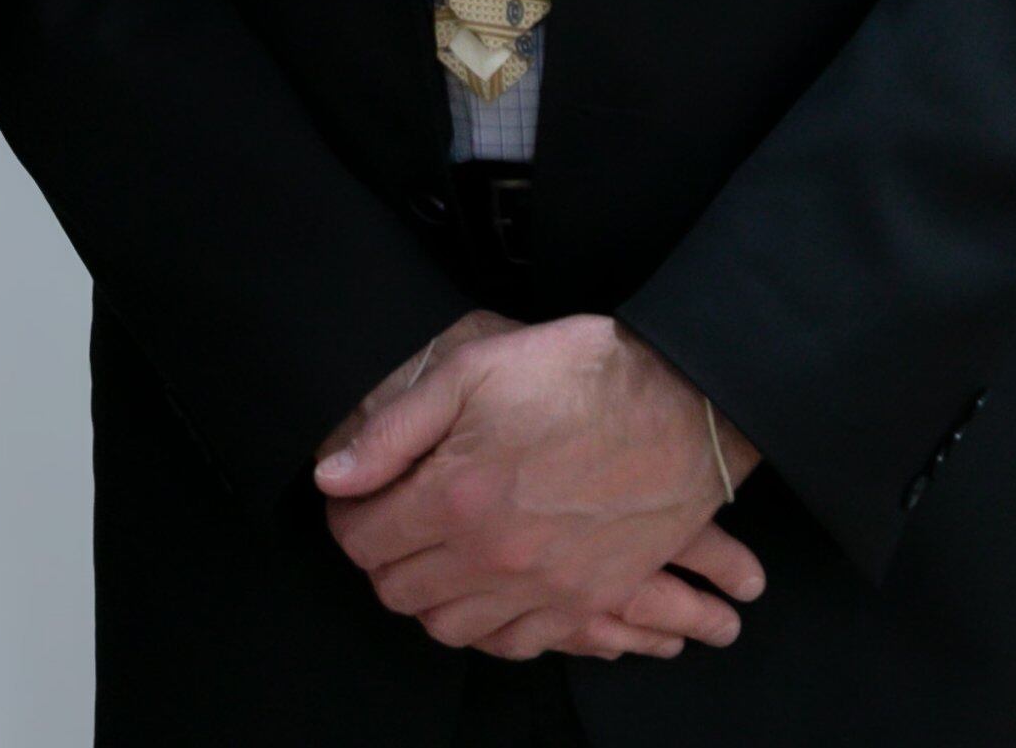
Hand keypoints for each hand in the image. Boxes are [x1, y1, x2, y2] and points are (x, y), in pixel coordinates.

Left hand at [314, 310, 767, 662]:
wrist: (683, 403)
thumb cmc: (576, 375)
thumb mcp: (472, 370)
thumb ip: (391, 429)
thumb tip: (331, 477)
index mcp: (455, 496)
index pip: (360, 539)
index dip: (348, 513)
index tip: (358, 492)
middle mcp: (492, 556)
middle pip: (396, 589)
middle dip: (382, 552)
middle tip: (396, 514)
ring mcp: (541, 587)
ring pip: (447, 628)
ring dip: (430, 592)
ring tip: (439, 547)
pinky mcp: (585, 601)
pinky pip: (513, 645)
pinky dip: (488, 624)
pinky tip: (489, 583)